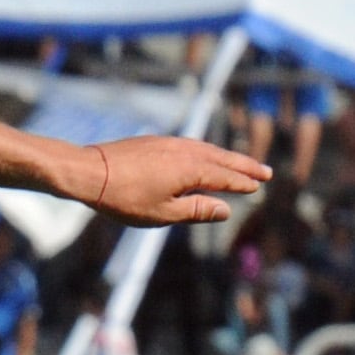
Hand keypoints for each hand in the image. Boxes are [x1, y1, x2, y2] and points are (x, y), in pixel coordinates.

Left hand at [82, 137, 270, 226]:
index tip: (257, 186)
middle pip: (222, 159)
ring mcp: (170, 143)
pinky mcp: (155, 142)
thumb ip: (196, 210)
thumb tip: (225, 210)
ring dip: (226, 158)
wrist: (89, 171)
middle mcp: (185, 151)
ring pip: (206, 150)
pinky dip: (205, 152)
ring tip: (241, 165)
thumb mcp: (163, 213)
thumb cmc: (124, 197)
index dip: (242, 183)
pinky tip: (204, 158)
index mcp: (191, 169)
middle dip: (244, 166)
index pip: (225, 177)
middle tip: (265, 173)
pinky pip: (190, 145)